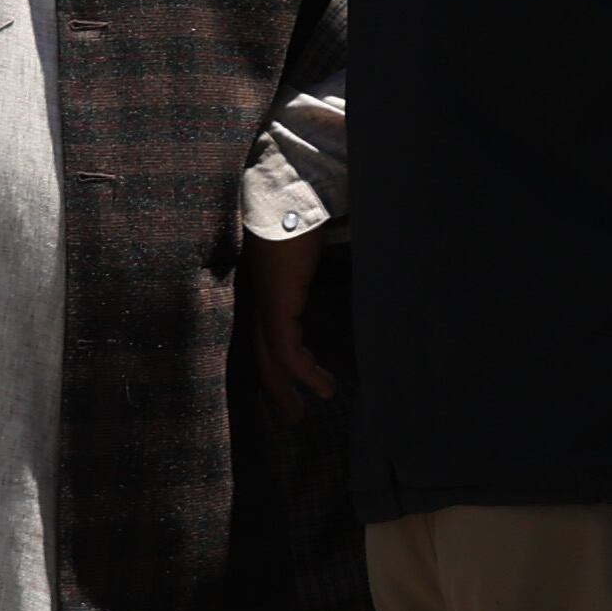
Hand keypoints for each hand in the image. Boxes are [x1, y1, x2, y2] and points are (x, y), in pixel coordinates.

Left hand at [242, 229, 334, 421]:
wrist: (292, 194)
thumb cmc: (308, 210)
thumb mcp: (317, 242)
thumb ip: (327, 256)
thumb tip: (349, 262)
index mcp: (270, 285)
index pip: (268, 334)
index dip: (278, 362)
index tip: (295, 381)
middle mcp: (261, 299)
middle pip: (263, 355)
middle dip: (278, 388)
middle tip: (294, 416)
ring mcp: (266, 303)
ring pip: (271, 360)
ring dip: (289, 389)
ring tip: (305, 413)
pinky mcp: (277, 306)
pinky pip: (287, 352)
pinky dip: (305, 373)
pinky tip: (324, 387)